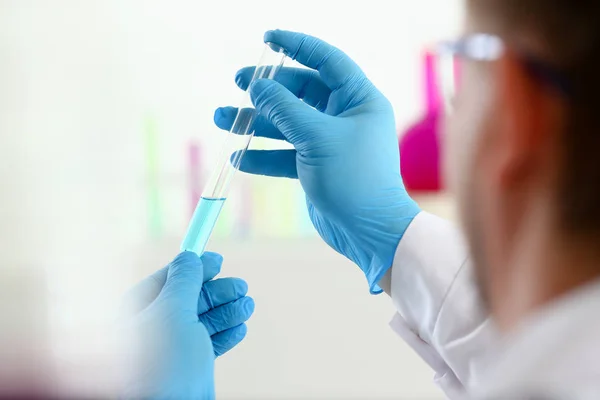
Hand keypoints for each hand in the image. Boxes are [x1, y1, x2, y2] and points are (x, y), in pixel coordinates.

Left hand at [119, 252, 253, 398]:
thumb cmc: (162, 365)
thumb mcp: (173, 311)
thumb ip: (184, 281)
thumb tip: (189, 257)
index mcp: (134, 315)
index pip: (164, 281)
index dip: (191, 268)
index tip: (217, 260)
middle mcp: (150, 331)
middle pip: (187, 300)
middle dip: (216, 292)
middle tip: (241, 285)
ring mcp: (169, 351)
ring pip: (201, 322)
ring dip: (227, 311)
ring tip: (248, 304)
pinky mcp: (187, 369)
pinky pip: (208, 344)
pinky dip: (226, 333)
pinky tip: (240, 326)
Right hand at [214, 30, 419, 292]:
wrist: (367, 231)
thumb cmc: (353, 179)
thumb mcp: (316, 137)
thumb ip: (284, 108)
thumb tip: (257, 85)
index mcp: (358, 100)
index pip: (326, 61)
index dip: (297, 45)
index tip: (268, 37)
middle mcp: (345, 117)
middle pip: (300, 92)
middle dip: (268, 88)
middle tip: (238, 81)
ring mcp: (329, 143)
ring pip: (287, 124)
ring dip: (255, 122)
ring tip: (222, 118)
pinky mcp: (316, 167)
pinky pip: (285, 154)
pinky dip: (263, 155)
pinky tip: (239, 158)